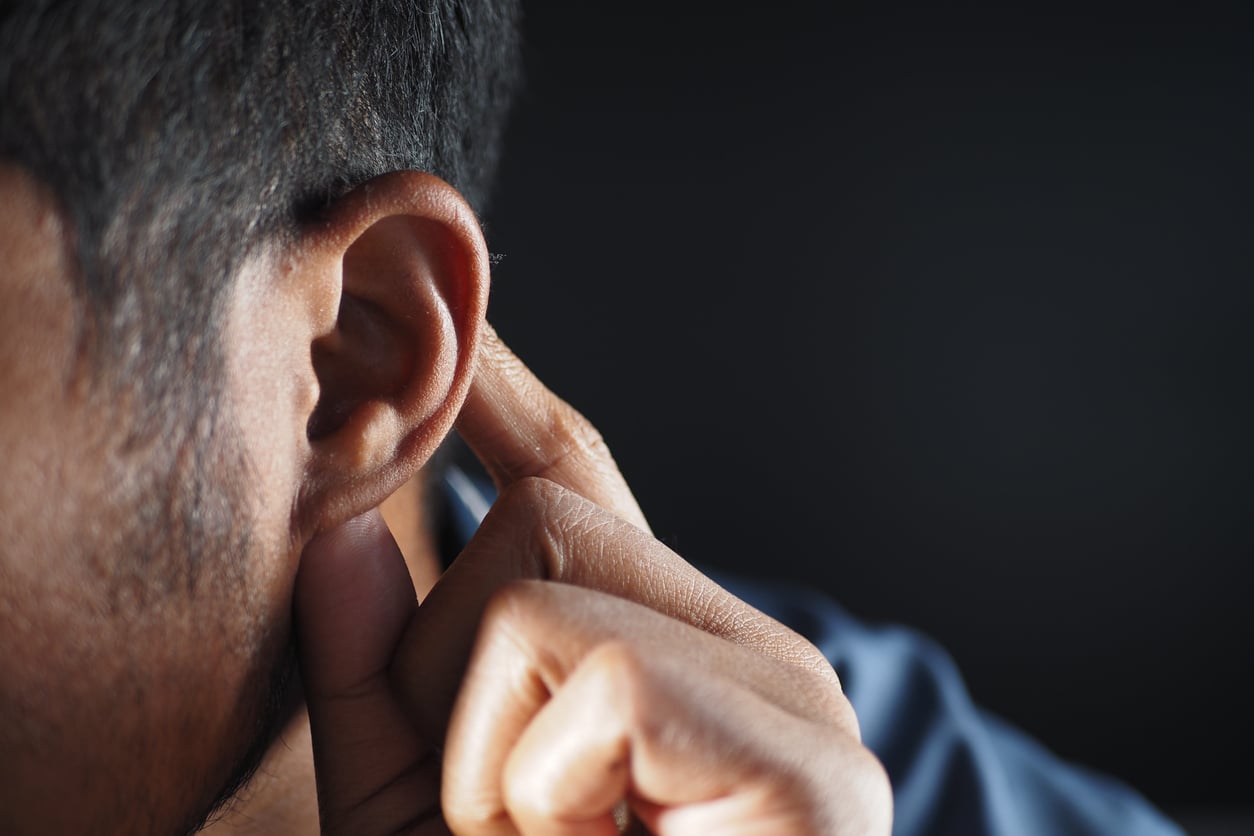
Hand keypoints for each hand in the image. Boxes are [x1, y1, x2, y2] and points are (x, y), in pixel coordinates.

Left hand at [295, 326, 891, 833]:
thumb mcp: (416, 823)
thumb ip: (374, 686)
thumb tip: (340, 539)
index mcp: (678, 664)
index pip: (585, 489)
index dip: (517, 405)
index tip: (465, 332)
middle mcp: (758, 654)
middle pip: (539, 522)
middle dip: (458, 686)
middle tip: (519, 828)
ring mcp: (794, 697)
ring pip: (542, 579)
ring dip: (491, 755)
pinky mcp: (804, 750)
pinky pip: (582, 665)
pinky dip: (532, 789)